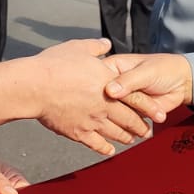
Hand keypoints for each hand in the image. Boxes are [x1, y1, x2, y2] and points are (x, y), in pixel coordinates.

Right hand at [34, 39, 156, 155]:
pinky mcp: (78, 132)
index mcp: (107, 82)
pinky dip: (105, 148)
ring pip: (116, 133)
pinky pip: (96, 143)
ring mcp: (92, 120)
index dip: (150, 107)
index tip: (159, 113)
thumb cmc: (54, 65)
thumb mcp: (77, 48)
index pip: (136, 97)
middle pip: (129, 118)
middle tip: (148, 132)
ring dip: (127, 137)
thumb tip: (106, 43)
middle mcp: (104, 104)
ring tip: (132, 140)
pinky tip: (110, 150)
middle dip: (141, 126)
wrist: (34, 86)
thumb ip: (96, 47)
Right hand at [104, 53, 192, 123]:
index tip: (103, 97)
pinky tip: (139, 124)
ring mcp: (121, 100)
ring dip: (124, 120)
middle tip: (129, 107)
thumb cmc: (164, 69)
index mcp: (112, 68)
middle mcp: (113, 84)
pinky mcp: (129, 112)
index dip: (96, 89)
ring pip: (113, 114)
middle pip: (103, 99)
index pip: (96, 79)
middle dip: (114, 107)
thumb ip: (128, 81)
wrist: (182, 83)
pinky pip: (124, 122)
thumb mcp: (146, 71)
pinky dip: (130, 126)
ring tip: (141, 116)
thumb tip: (110, 91)